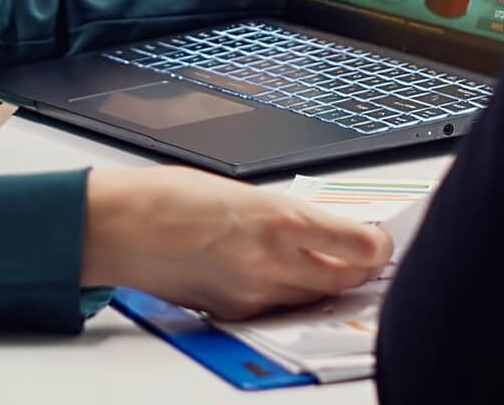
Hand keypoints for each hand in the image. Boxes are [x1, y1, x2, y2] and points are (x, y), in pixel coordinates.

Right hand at [81, 166, 392, 319]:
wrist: (120, 227)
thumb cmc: (167, 197)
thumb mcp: (240, 190)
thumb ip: (284, 212)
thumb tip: (319, 226)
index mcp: (277, 218)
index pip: (358, 244)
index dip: (380, 245)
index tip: (383, 238)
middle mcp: (271, 261)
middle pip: (346, 278)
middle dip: (362, 268)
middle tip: (368, 253)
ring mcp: (253, 294)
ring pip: (315, 297)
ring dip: (328, 282)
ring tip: (328, 262)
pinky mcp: (234, 314)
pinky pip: (280, 308)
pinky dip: (290, 293)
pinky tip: (284, 275)